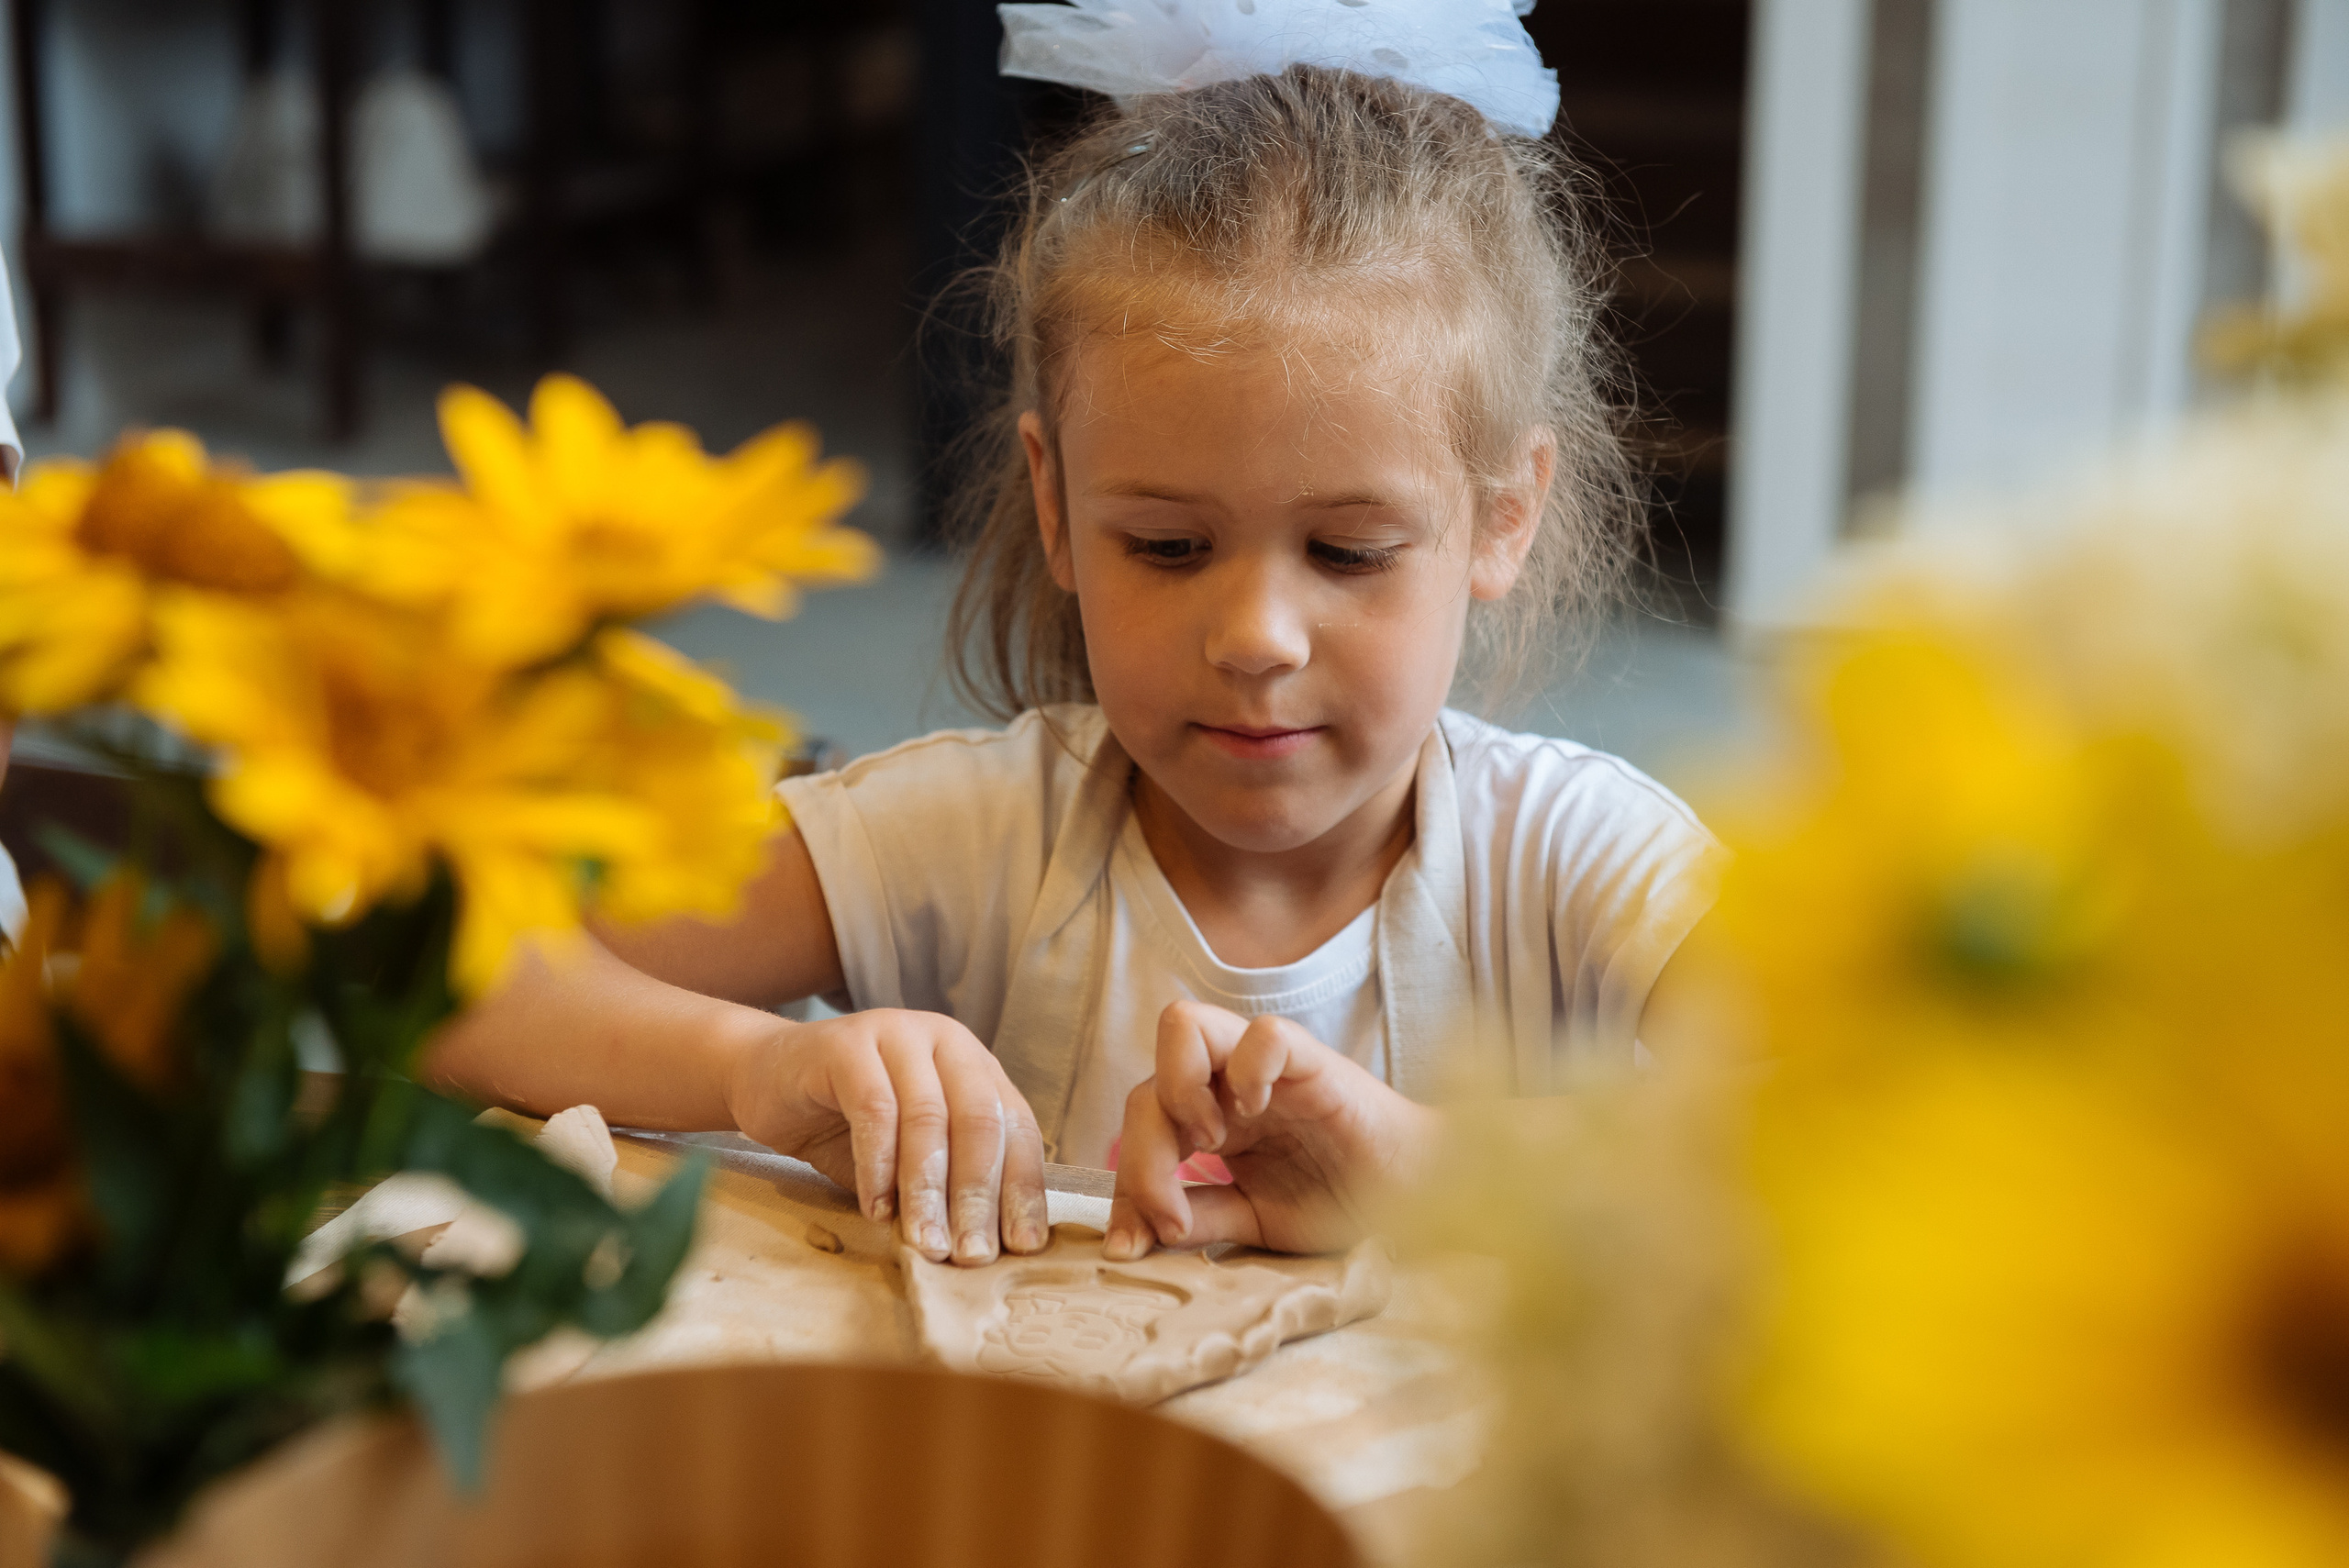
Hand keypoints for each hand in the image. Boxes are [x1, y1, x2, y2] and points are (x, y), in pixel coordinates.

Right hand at [725, 1009, 1047, 1265]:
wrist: (766, 1079)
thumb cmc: (845, 1125)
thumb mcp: (907, 1159)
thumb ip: (947, 1185)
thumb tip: (989, 1249)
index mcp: (975, 1065)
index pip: (1015, 1127)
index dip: (1022, 1187)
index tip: (1021, 1245)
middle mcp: (946, 1041)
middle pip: (979, 1121)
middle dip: (977, 1196)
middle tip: (970, 1255)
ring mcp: (897, 1034)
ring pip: (927, 1118)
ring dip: (928, 1191)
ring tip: (926, 1243)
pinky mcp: (846, 1045)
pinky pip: (874, 1110)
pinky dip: (879, 1167)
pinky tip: (876, 1209)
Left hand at [1107, 1001, 1438, 1258]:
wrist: (1414, 1200)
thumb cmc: (1341, 1202)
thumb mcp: (1254, 1222)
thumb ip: (1200, 1219)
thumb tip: (1132, 1240)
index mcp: (1209, 1121)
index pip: (1138, 1130)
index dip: (1124, 1186)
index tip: (1131, 1245)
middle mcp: (1226, 1086)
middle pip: (1145, 1085)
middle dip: (1141, 1156)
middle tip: (1174, 1213)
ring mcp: (1265, 1069)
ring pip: (1183, 1025)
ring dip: (1177, 1088)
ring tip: (1210, 1142)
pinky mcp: (1312, 1061)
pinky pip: (1265, 1035)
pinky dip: (1247, 1071)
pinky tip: (1256, 1116)